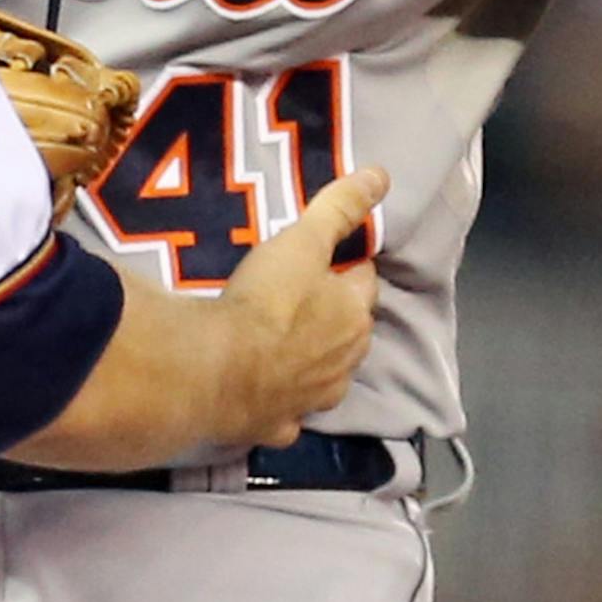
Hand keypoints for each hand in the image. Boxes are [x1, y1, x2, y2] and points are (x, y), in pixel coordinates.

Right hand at [10, 166, 387, 472]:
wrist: (219, 371)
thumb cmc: (265, 301)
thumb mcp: (301, 241)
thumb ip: (338, 208)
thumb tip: (382, 175)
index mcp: (353, 316)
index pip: (363, 283)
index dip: (345, 268)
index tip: (323, 259)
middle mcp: (344, 363)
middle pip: (347, 332)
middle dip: (332, 317)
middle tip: (297, 298)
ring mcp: (312, 400)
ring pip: (323, 376)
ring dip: (311, 361)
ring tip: (277, 343)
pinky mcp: (277, 426)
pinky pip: (287, 413)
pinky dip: (281, 402)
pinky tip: (260, 393)